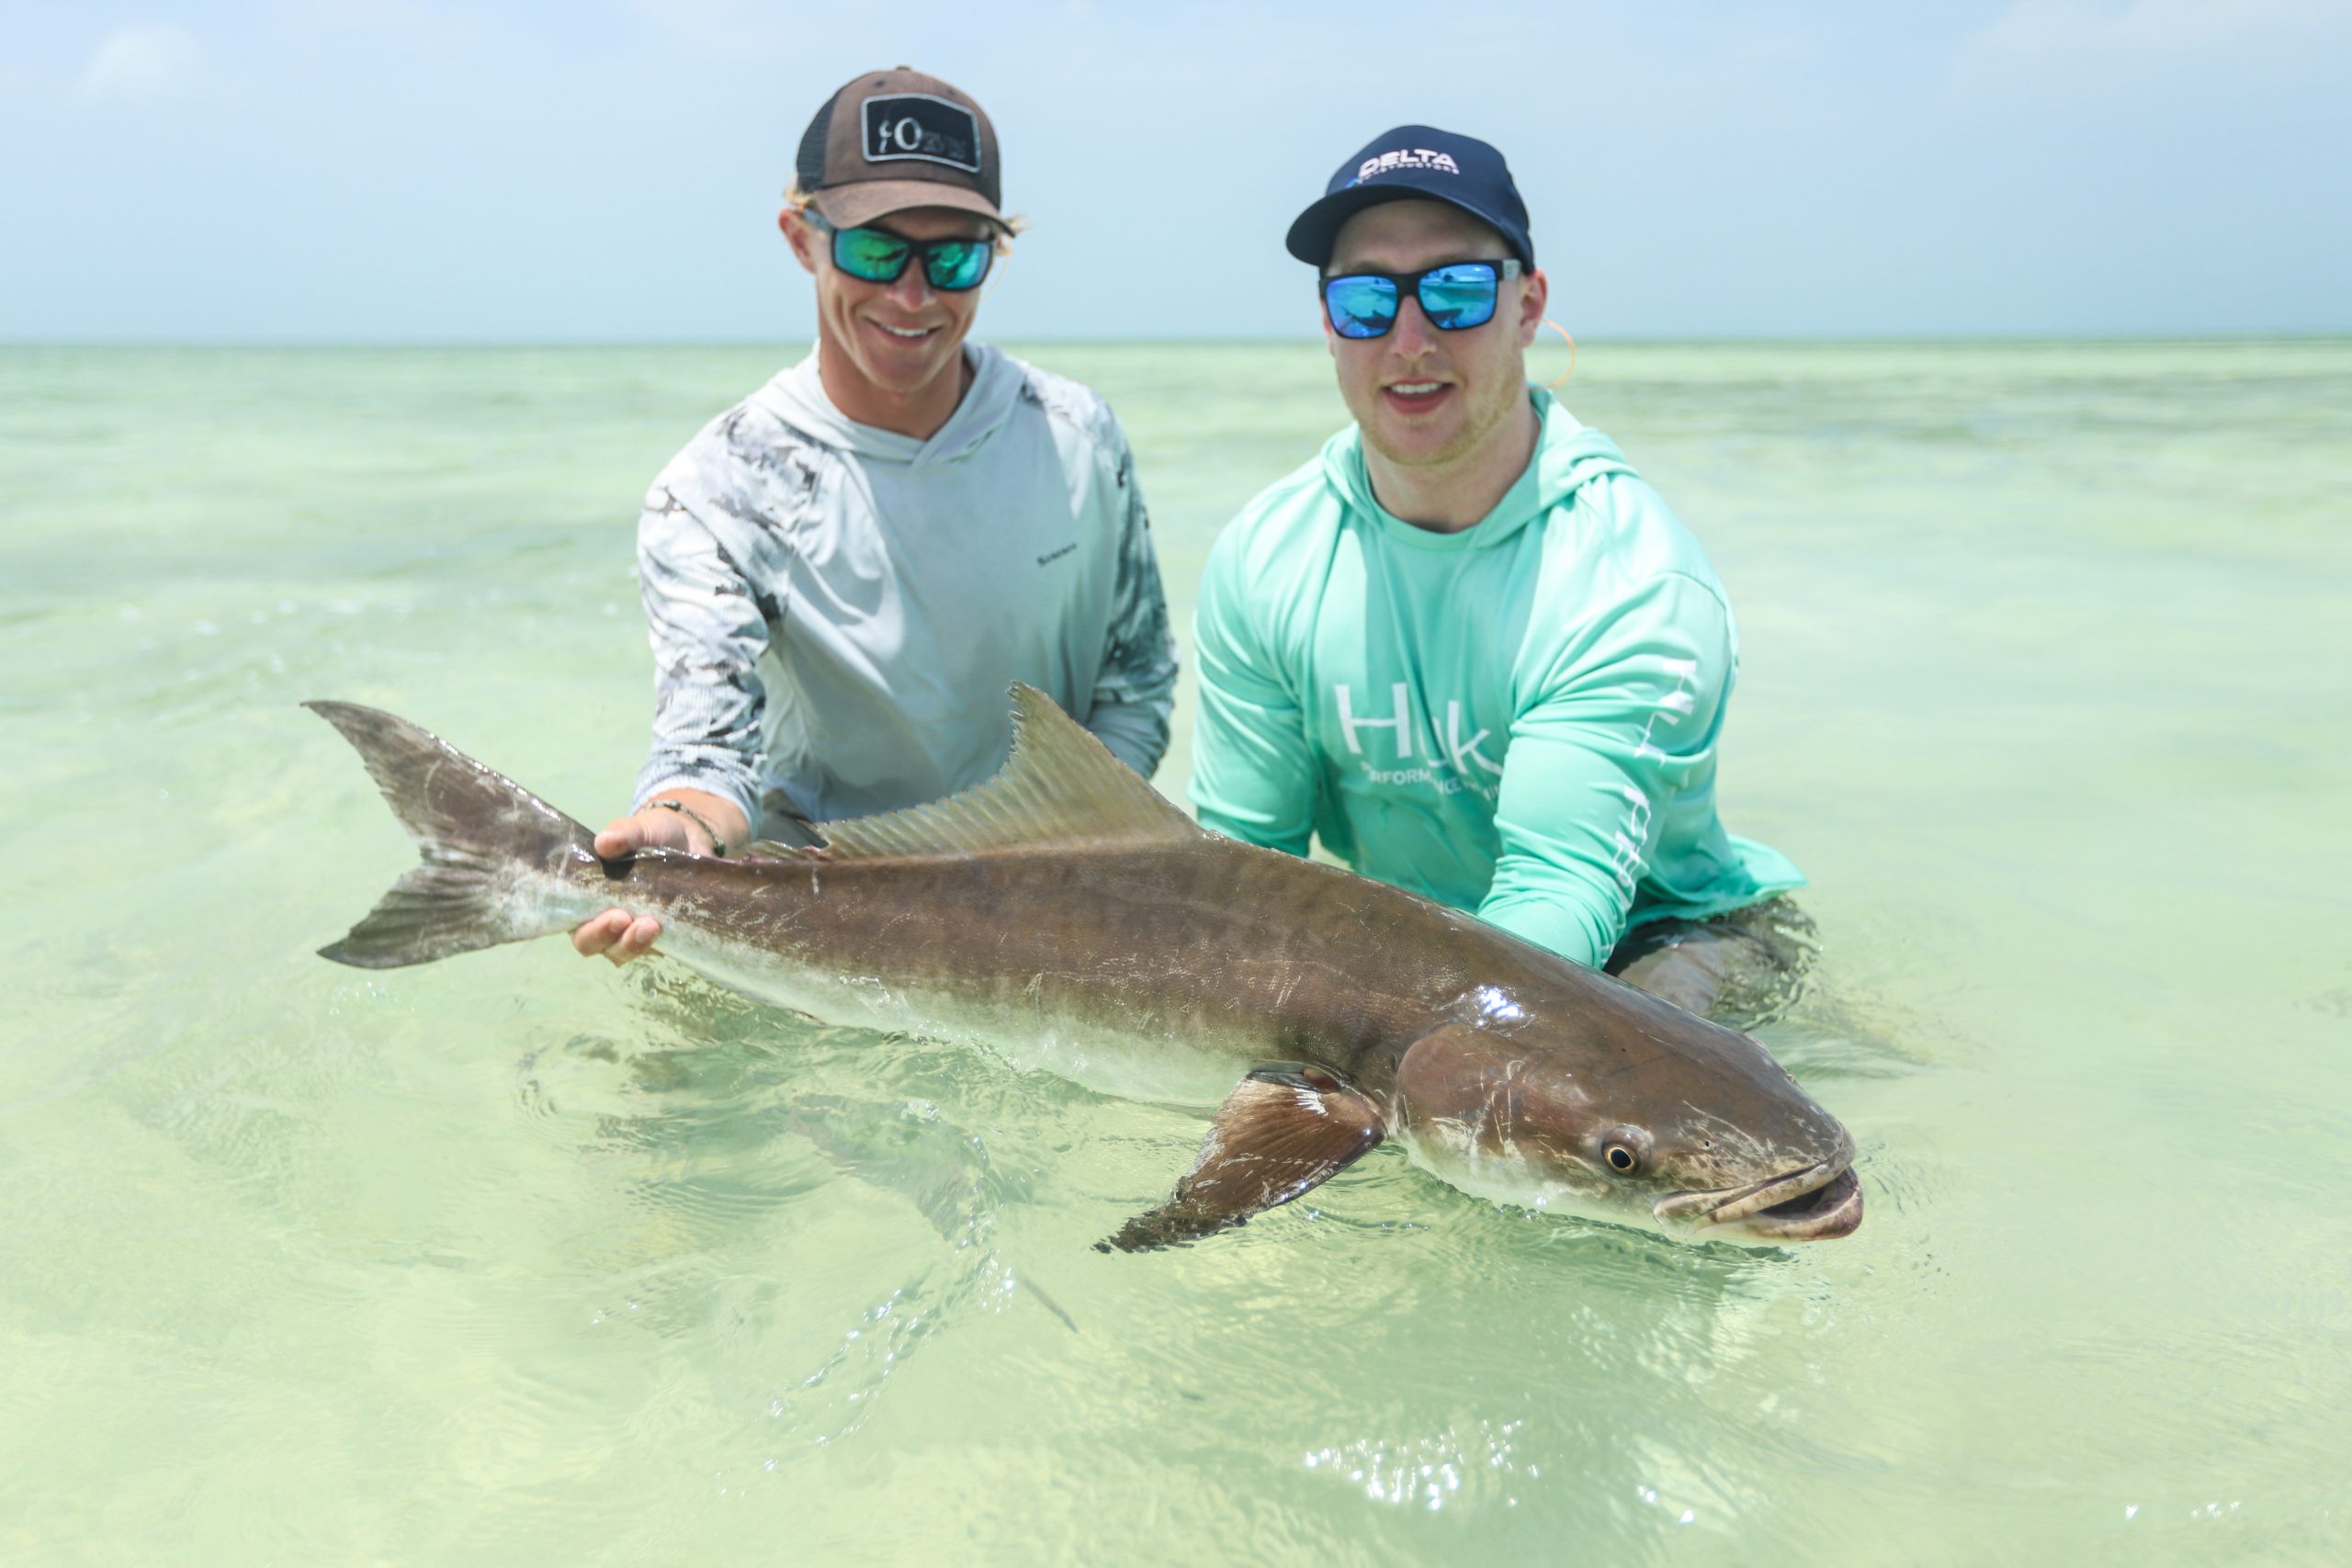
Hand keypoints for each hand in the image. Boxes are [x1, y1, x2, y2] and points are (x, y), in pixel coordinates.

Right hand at [570, 791, 747, 965]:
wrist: (692, 840)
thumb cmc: (654, 834)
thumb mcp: (640, 828)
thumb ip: (623, 833)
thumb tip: (604, 842)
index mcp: (586, 894)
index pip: (572, 921)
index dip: (587, 927)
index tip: (612, 915)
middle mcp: (602, 918)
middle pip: (592, 944)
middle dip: (606, 937)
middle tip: (626, 919)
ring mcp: (628, 932)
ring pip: (620, 953)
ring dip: (633, 944)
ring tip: (653, 926)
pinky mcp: (655, 937)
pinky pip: (650, 951)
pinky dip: (656, 945)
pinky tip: (666, 931)